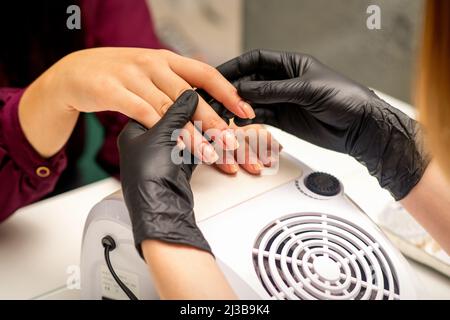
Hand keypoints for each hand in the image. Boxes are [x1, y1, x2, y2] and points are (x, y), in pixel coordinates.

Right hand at [19, 47, 254, 163]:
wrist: (76, 72)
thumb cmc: (119, 77)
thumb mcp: (151, 77)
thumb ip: (176, 90)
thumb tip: (206, 107)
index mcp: (167, 60)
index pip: (205, 74)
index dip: (228, 93)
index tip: (247, 112)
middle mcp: (153, 64)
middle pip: (190, 95)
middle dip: (215, 122)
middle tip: (233, 143)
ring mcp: (133, 76)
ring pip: (169, 108)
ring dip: (191, 134)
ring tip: (210, 153)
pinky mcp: (113, 90)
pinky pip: (142, 112)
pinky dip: (160, 130)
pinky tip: (172, 145)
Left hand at [118, 90, 210, 255]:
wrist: (159, 210)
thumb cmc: (148, 178)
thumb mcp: (161, 136)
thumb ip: (176, 113)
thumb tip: (189, 94)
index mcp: (136, 130)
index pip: (160, 104)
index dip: (181, 96)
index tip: (199, 90)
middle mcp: (149, 141)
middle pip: (179, 120)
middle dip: (201, 117)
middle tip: (216, 108)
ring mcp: (166, 154)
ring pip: (192, 135)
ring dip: (210, 133)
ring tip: (224, 128)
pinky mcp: (180, 166)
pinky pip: (199, 149)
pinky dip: (211, 145)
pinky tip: (221, 140)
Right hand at [217, 49, 429, 199]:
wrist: (360, 128)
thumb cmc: (344, 98)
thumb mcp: (307, 90)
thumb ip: (274, 90)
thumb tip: (244, 90)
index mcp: (291, 64)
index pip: (256, 61)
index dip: (235, 67)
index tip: (217, 75)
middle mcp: (284, 81)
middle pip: (250, 82)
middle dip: (231, 90)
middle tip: (214, 98)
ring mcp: (283, 101)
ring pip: (252, 101)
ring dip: (237, 107)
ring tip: (221, 113)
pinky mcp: (284, 119)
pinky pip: (261, 117)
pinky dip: (248, 120)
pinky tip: (238, 122)